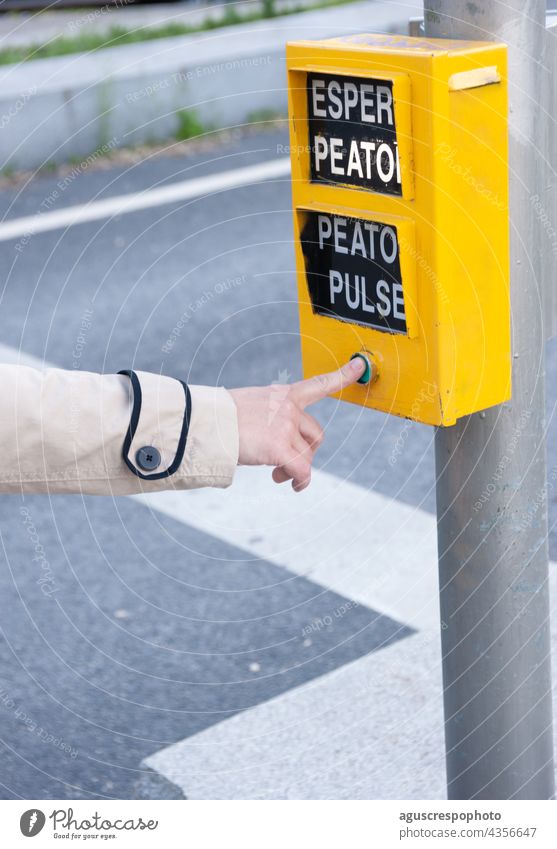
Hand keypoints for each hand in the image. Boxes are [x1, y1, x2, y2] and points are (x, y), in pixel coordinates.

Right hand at [228, 358, 365, 491]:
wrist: (203, 423)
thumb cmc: (219, 418)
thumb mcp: (249, 406)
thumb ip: (269, 417)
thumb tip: (274, 443)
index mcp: (281, 395)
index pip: (317, 384)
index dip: (340, 375)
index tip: (357, 365)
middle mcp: (288, 408)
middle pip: (315, 434)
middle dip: (307, 451)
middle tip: (289, 464)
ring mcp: (285, 427)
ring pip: (307, 455)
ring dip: (296, 469)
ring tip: (278, 476)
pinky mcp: (279, 448)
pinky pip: (302, 470)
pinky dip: (300, 480)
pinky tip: (292, 485)